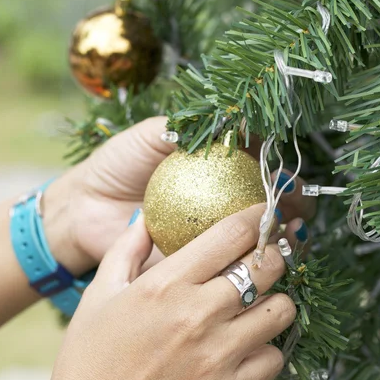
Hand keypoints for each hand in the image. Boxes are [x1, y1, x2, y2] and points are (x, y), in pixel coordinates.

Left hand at [42, 116, 315, 274]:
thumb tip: (236, 121)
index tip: (287, 177)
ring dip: (280, 232)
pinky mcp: (196, 259)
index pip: (256, 166)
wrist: (82, 208)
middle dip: (289, 204)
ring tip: (292, 231)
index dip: (277, 170)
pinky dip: (251, 257)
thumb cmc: (115, 164)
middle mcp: (217, 199)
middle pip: (265, 201)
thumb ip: (190, 127)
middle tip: (296, 208)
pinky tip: (266, 255)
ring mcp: (208, 230)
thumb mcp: (152, 135)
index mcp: (213, 168)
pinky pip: (229, 259)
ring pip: (255, 232)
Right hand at [51, 205, 295, 379]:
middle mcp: (199, 315)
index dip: (256, 216)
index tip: (264, 213)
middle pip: (267, 267)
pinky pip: (274, 356)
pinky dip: (266, 346)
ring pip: (281, 310)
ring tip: (256, 302)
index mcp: (166, 285)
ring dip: (274, 300)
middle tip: (264, 256)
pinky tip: (246, 343)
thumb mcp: (98, 296)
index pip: (231, 234)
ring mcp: (219, 354)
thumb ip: (125, 250)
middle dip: (272, 254)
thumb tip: (144, 218)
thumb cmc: (91, 360)